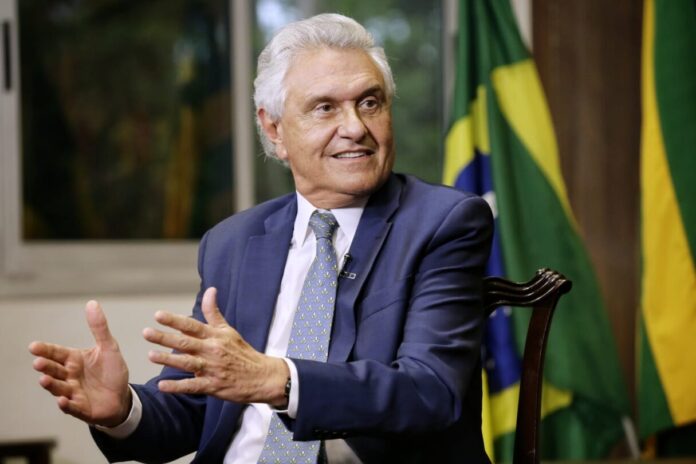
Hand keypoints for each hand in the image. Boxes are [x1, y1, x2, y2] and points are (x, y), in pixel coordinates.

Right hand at [28, 301, 131, 426]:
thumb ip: (99, 327)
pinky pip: (72, 407)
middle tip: (37, 362)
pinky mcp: (81, 408)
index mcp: (74, 360)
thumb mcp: (109, 347)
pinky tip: (62, 401)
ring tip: (44, 380)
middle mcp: (70, 376)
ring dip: (51, 385)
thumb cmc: (112, 371)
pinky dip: (66, 404)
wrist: (122, 397)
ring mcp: (73, 392)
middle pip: (54, 370)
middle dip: (46, 367)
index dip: (45, 350)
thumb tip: (92, 303)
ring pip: (59, 388)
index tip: (33, 346)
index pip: (57, 353)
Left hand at [144, 287, 288, 406]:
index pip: (193, 325)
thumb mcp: (228, 330)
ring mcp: (213, 369)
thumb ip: (214, 312)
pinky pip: (193, 386)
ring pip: (188, 363)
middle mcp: (213, 350)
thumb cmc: (242, 352)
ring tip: (150, 355)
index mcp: (215, 336)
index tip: (158, 315)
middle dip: (165, 338)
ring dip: (168, 360)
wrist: (262, 376)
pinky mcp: (214, 386)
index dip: (175, 320)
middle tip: (146, 332)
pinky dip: (178, 386)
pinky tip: (162, 386)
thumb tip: (210, 290)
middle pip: (186, 343)